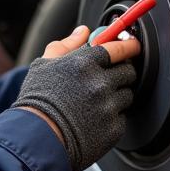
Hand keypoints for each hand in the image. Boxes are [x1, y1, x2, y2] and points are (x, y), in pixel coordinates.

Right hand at [14, 25, 140, 170]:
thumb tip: (83, 31)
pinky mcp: (113, 129)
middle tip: (108, 78)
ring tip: (94, 103)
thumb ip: (67, 45)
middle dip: (121, 72)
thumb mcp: (45, 65)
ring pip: (127, 95)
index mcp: (85, 63)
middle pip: (128, 71)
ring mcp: (108, 107)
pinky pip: (122, 118)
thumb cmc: (37, 101)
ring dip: (116, 96)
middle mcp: (100, 83)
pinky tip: (93, 120)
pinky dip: (111, 117)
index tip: (133, 47)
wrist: (36, 139)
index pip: (118, 48)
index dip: (128, 46)